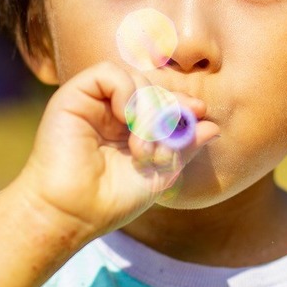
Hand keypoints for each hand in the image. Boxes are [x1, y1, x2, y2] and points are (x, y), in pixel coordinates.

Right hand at [11, 61, 219, 237]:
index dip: (181, 102)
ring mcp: (92, 103)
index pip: (161, 99)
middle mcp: (109, 111)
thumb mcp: (160, 173)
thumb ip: (183, 146)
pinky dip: (126, 91)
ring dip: (148, 107)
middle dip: (166, 111)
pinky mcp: (73, 96)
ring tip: (141, 145)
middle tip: (161, 147)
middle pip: (152, 86)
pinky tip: (126, 119)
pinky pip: (108, 73)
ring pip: (134, 77)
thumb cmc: (112, 200)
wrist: (73, 213)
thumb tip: (213, 126)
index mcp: (128, 128)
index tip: (199, 111)